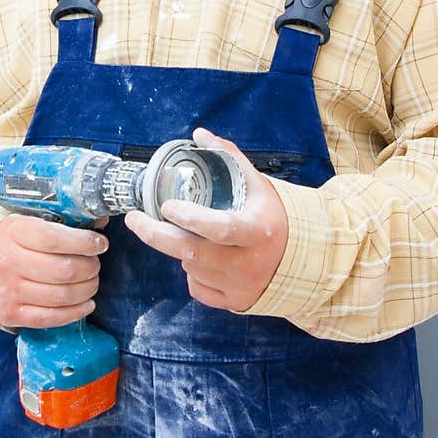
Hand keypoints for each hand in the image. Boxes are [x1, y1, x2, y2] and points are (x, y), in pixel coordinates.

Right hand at [0, 214, 108, 327]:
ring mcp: (8, 291)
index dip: (84, 242)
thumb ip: (62, 222)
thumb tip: (100, 221)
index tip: (100, 243)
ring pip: (62, 295)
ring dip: (87, 289)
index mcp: (14, 233)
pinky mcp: (11, 314)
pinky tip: (86, 303)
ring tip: (91, 281)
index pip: (55, 239)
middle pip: (64, 270)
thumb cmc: (13, 241)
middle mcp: (8, 262)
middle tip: (95, 264)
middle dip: (90, 268)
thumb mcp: (30, 221)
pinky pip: (52, 318)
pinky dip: (76, 312)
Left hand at [124, 127, 288, 311]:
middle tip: (134, 219)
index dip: (191, 218)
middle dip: (156, 235)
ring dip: (180, 249)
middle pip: (192, 253)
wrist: (303, 260)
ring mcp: (241, 286)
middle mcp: (249, 262)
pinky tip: (202, 259)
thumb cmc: (274, 218)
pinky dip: (192, 272)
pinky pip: (197, 287)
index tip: (166, 206)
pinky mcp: (235, 302)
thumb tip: (199, 134)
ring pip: (191, 267)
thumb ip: (229, 158)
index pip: (220, 228)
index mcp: (257, 231)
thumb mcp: (258, 185)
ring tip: (189, 234)